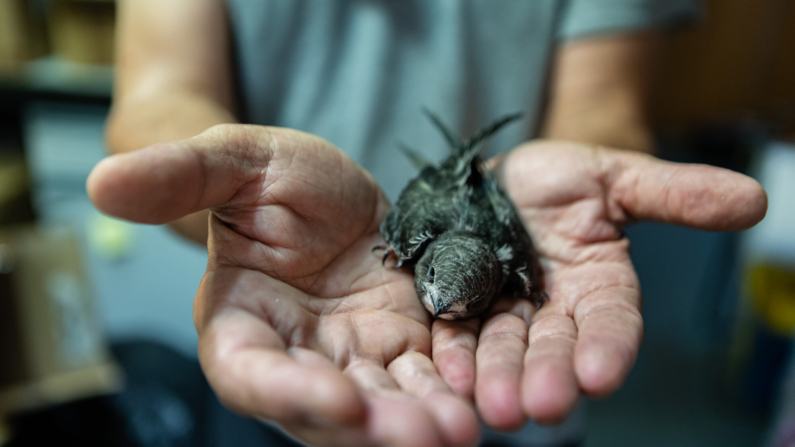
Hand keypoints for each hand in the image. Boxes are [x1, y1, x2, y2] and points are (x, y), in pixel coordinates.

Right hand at [87, 125, 479, 446]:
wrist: (338, 191)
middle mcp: (296, 356)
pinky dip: (449, 392)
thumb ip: (181, 174)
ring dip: (418, 423)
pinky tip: (479, 400)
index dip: (286, 392)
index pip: (250, 373)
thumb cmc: (276, 179)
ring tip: (460, 431)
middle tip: (426, 436)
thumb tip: (102, 178)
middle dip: (373, 427)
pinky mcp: (402, 349)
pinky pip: (425, 380)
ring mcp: (352, 358)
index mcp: (241, 322)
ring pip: (382, 405)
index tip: (337, 400)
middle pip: (325, 408)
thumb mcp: (237, 162)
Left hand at [431, 141, 767, 427]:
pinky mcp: (458, 308)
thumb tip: (753, 199)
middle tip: (540, 406)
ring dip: (500, 378)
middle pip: (554, 348)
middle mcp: (553, 310)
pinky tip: (452, 376)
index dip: (607, 349)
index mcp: (598, 285)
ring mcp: (502, 312)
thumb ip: (672, 193)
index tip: (599, 375)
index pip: (611, 324)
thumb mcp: (613, 176)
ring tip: (495, 405)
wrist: (490, 177)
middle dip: (548, 376)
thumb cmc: (556, 178)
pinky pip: (456, 335)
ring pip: (504, 350)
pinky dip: (455, 357)